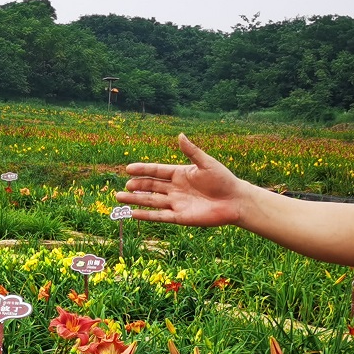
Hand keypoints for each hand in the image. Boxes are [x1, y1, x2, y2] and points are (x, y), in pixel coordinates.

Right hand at [117, 134, 247, 227]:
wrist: (235, 201)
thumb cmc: (224, 180)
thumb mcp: (206, 163)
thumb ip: (191, 152)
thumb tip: (180, 135)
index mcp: (180, 173)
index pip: (157, 171)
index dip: (143, 170)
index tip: (128, 168)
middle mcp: (175, 188)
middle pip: (151, 186)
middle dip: (136, 186)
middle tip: (124, 185)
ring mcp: (176, 203)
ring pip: (151, 201)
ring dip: (135, 200)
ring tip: (119, 197)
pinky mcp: (179, 217)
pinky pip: (159, 216)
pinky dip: (145, 215)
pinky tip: (132, 214)